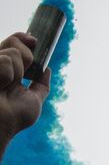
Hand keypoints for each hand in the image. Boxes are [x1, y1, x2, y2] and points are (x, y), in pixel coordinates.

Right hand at [0, 32, 50, 153]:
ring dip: (17, 72)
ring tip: (7, 87)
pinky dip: (8, 75)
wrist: (0, 125)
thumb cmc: (14, 117)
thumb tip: (48, 69)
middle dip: (26, 55)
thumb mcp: (34, 100)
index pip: (14, 45)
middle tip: (24, 75)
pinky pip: (5, 60)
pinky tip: (0, 86)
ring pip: (13, 52)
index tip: (34, 40)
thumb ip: (41, 85)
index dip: (23, 39)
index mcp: (8, 69)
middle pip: (14, 42)